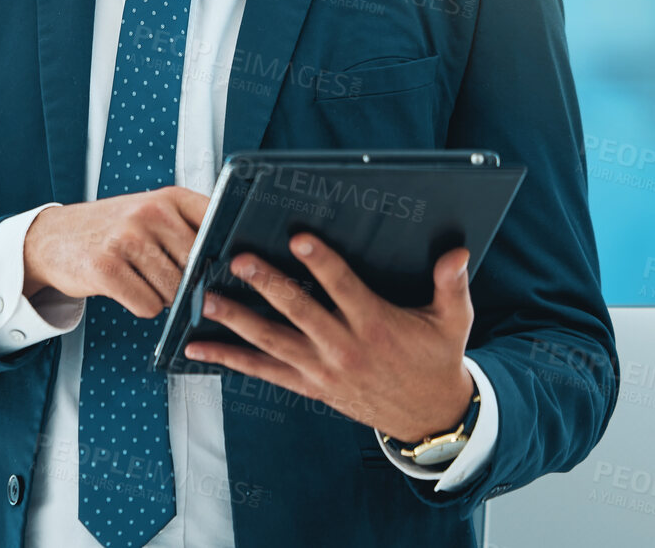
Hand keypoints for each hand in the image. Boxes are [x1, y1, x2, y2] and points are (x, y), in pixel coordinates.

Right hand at [20, 186, 209, 317]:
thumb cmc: (112, 230)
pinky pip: (148, 306)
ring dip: (161, 296)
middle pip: (198, 269)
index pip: (220, 227)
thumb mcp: (151, 214)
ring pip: (174, 292)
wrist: (52, 237)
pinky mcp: (106, 268)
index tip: (222, 265)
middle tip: (164, 274)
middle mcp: (149, 213)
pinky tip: (125, 287)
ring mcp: (126, 238)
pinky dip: (141, 305)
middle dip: (187, 283)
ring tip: (139, 277)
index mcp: (169, 197)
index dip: (224, 254)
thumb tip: (231, 271)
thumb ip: (190, 231)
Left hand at [184, 233, 475, 442]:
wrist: (431, 418)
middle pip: (299, 313)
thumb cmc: (438, 360)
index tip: (299, 237)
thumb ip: (451, 285)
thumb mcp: (453, 322)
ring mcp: (322, 370)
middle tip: (238, 261)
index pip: (344, 288)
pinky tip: (197, 346)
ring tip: (207, 299)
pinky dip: (229, 358)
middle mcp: (344, 348)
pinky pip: (262, 371)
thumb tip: (457, 252)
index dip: (322, 262)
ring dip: (238, 321)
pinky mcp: (308, 386)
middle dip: (268, 286)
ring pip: (273, 342)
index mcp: (377, 326)